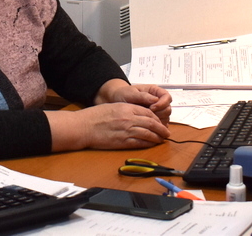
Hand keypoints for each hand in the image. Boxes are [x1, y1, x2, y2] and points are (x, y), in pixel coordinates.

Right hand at [47, 102, 171, 150]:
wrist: (84, 127)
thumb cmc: (95, 116)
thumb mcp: (113, 107)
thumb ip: (126, 110)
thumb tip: (138, 115)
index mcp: (127, 108)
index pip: (148, 112)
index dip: (156, 118)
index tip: (160, 122)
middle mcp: (129, 119)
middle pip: (151, 123)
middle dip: (161, 128)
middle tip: (166, 132)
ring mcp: (127, 131)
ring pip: (148, 134)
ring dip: (157, 137)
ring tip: (162, 139)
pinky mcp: (123, 142)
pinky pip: (140, 143)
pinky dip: (148, 143)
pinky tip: (152, 144)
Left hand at [95, 80, 171, 123]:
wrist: (116, 101)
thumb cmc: (123, 94)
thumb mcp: (131, 93)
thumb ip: (143, 96)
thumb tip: (155, 99)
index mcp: (155, 92)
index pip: (167, 97)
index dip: (162, 103)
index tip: (152, 108)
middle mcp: (158, 102)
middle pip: (168, 109)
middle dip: (160, 114)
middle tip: (148, 116)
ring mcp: (157, 112)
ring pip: (165, 119)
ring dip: (158, 122)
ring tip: (146, 122)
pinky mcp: (153, 121)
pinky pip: (160, 126)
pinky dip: (155, 128)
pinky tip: (147, 128)